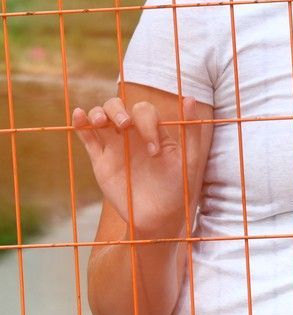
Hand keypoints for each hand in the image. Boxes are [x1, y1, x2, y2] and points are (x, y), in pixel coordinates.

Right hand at [72, 96, 210, 239]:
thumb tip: (189, 97)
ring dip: (98, 113)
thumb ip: (191, 130)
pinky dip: (81, 124)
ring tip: (99, 121)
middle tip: (125, 125)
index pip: (144, 111)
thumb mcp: (189, 159)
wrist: (159, 217)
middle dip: (118, 110)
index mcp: (153, 131)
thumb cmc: (178, 187)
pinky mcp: (100, 162)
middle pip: (117, 107)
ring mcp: (114, 147)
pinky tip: (79, 115)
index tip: (154, 152)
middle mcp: (132, 135)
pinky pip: (87, 139)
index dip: (147, 123)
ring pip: (100, 118)